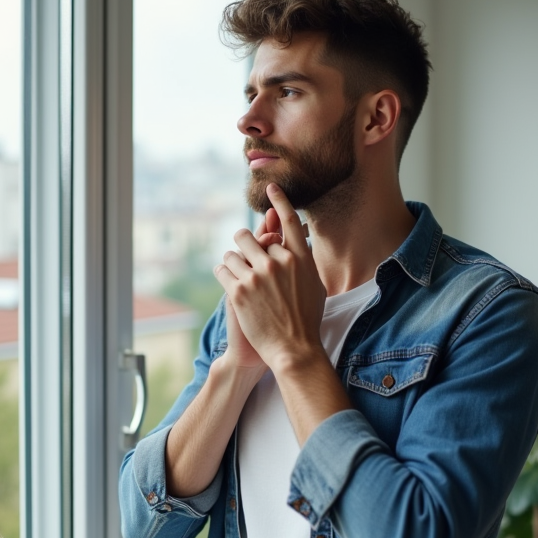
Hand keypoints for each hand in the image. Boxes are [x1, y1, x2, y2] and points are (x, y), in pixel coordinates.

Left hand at [214, 184, 325, 371]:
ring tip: (239, 279)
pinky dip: (223, 275)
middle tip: (245, 261)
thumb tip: (298, 242)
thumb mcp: (315, 286)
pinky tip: (230, 285)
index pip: (289, 221)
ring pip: (232, 252)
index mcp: (300, 259)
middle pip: (249, 236)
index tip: (270, 187)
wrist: (293, 349)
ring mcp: (258, 276)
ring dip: (232, 263)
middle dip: (243, 247)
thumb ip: (303, 261)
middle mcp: (279, 263)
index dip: (279, 201)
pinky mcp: (240, 291)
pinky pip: (222, 269)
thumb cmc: (306, 320)